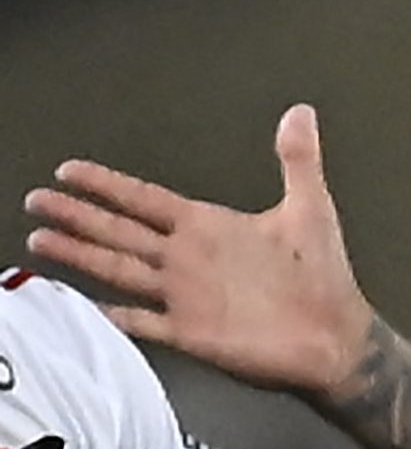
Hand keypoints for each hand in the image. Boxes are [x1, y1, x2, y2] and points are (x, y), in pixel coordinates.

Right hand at [27, 105, 372, 398]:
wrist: (335, 336)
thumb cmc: (323, 277)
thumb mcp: (310, 208)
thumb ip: (299, 159)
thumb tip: (300, 113)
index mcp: (210, 227)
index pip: (146, 199)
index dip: (107, 185)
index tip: (71, 172)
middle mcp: (189, 259)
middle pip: (120, 230)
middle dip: (77, 215)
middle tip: (37, 200)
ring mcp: (185, 295)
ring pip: (119, 269)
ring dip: (79, 255)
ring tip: (39, 241)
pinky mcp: (190, 332)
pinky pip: (140, 322)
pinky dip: (111, 316)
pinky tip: (82, 307)